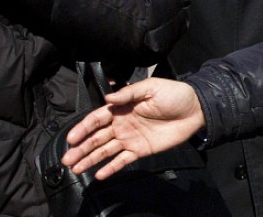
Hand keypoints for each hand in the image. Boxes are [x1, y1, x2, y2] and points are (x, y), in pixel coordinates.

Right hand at [61, 77, 205, 179]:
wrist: (195, 109)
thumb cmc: (174, 94)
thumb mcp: (151, 87)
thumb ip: (129, 93)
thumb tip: (108, 98)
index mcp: (122, 108)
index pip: (97, 119)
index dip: (83, 128)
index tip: (71, 138)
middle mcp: (122, 124)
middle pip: (97, 138)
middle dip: (81, 148)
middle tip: (67, 159)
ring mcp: (130, 138)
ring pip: (105, 151)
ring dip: (90, 159)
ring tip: (75, 168)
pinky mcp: (140, 150)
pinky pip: (123, 160)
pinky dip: (111, 168)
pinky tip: (99, 175)